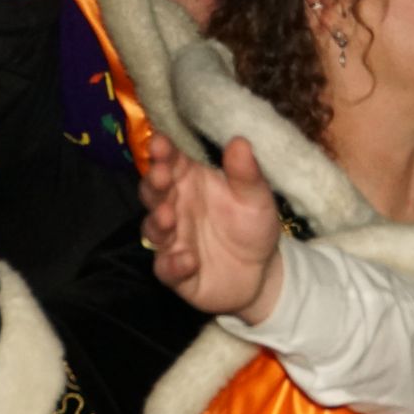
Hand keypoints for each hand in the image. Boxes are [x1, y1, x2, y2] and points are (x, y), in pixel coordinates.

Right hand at [139, 135, 283, 322]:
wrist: (261, 272)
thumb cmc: (252, 224)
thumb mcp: (256, 197)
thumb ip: (245, 173)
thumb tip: (240, 141)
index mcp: (190, 180)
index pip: (170, 160)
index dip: (162, 150)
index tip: (159, 142)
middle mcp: (174, 206)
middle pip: (154, 191)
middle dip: (153, 183)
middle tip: (160, 176)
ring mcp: (171, 239)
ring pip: (153, 229)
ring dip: (158, 222)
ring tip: (168, 217)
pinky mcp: (174, 271)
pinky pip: (167, 268)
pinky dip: (174, 264)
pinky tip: (188, 260)